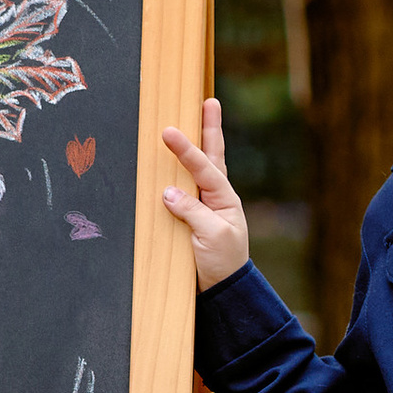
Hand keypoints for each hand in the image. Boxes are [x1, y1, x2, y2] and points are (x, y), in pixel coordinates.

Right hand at [161, 99, 249, 291]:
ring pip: (200, 169)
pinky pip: (185, 190)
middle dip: (209, 129)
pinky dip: (181, 171)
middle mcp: (215, 197)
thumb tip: (168, 192)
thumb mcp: (212, 237)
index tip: (169, 132)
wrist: (223, 290)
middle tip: (210, 102)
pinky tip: (171, 161)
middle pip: (212, 157)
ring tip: (196, 117)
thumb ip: (192, 212)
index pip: (204, 168)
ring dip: (197, 144)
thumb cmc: (223, 263)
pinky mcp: (191, 217)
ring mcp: (204, 206)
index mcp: (224, 199)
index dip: (187, 149)